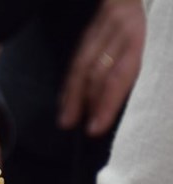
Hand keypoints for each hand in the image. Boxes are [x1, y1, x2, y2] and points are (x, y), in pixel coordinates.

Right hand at [59, 0, 145, 135]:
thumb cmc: (139, 28)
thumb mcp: (146, 45)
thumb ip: (129, 70)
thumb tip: (112, 105)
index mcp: (135, 39)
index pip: (119, 76)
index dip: (106, 103)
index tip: (96, 127)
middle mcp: (116, 34)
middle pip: (96, 73)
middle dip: (86, 102)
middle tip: (78, 126)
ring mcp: (98, 32)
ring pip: (81, 67)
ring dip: (72, 96)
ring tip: (66, 119)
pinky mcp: (86, 34)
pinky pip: (74, 60)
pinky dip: (68, 83)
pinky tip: (64, 99)